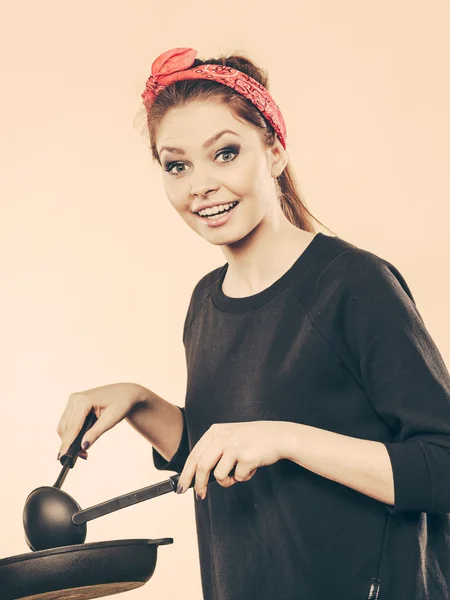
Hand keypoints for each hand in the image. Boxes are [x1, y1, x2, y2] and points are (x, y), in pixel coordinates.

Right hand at [56, 383, 145, 458]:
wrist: (125, 392)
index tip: (62, 457)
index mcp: (83, 400)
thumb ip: (96, 433)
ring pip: (64, 426)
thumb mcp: (111, 419)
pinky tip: (82, 442)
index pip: (73, 426)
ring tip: (83, 451)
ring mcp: (73, 401)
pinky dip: (72, 434)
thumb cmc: (121, 403)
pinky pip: (68, 423)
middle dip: (69, 443)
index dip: (67, 443)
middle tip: (82, 456)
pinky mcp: (73, 405)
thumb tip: (83, 447)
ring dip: (70, 440)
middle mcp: (75, 398)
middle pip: (65, 427)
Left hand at [176, 421, 290, 499]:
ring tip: (239, 472)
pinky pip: (238, 477)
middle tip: (200, 496)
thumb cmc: (253, 440)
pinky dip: (244, 477)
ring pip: (220, 475)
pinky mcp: (246, 456)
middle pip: (202, 466)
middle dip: (199, 485)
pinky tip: (252, 466)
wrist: (278, 436)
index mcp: (215, 431)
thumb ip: (214, 450)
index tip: (181, 487)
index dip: (186, 473)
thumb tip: (196, 475)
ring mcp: (234, 446)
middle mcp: (222, 437)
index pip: (194, 455)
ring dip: (229, 480)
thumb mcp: (230, 437)